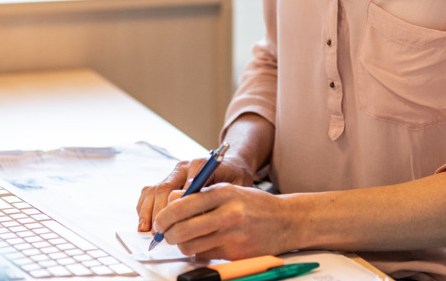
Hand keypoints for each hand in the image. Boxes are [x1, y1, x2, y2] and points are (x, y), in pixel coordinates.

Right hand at [136, 153, 256, 232]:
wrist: (231, 165)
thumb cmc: (235, 177)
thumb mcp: (238, 185)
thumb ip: (221, 195)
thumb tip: (204, 213)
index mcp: (201, 165)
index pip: (184, 183)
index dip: (178, 203)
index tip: (176, 220)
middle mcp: (184, 167)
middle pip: (164, 186)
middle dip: (159, 211)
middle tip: (159, 231)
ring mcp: (173, 173)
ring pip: (153, 189)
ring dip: (148, 211)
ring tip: (147, 230)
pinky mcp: (167, 180)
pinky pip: (149, 192)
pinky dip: (144, 207)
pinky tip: (144, 223)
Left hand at [153, 183, 299, 259]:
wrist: (287, 220)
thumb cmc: (254, 204)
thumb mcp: (229, 190)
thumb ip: (200, 194)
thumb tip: (171, 200)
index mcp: (224, 193)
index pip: (182, 206)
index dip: (164, 216)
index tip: (159, 222)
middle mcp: (228, 214)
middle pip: (182, 230)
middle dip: (167, 234)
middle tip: (166, 234)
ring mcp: (233, 236)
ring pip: (190, 246)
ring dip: (182, 245)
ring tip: (186, 238)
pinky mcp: (237, 253)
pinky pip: (205, 255)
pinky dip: (199, 251)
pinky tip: (205, 243)